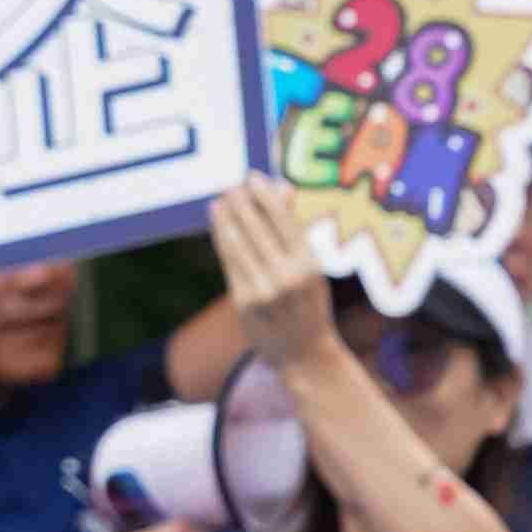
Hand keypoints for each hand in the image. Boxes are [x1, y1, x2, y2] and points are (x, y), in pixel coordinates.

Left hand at [211, 178, 341, 375]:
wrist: (306, 354)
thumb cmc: (310, 304)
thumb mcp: (312, 267)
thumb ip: (294, 229)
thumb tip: (281, 188)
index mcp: (310, 265)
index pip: (283, 220)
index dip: (264, 196)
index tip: (252, 178)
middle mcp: (287, 276)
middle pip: (256, 228)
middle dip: (240, 202)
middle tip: (230, 185)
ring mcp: (263, 290)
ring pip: (238, 243)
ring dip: (225, 218)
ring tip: (219, 201)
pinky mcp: (244, 302)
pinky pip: (230, 262)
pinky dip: (222, 239)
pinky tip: (219, 224)